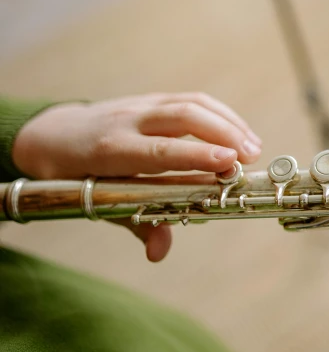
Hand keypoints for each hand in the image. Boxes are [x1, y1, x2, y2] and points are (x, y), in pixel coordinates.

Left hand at [12, 92, 262, 261]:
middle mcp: (126, 121)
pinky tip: (239, 133)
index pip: (158, 151)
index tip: (229, 161)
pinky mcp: (153, 99)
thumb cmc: (77, 177)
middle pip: (182, 117)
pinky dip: (221, 115)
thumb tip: (159, 252)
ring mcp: (141, 105)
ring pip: (191, 103)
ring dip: (228, 122)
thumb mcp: (98, 203)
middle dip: (223, 133)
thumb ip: (136, 223)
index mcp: (109, 151)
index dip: (196, 155)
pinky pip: (192, 100)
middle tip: (251, 156)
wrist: (51, 135)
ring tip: (254, 146)